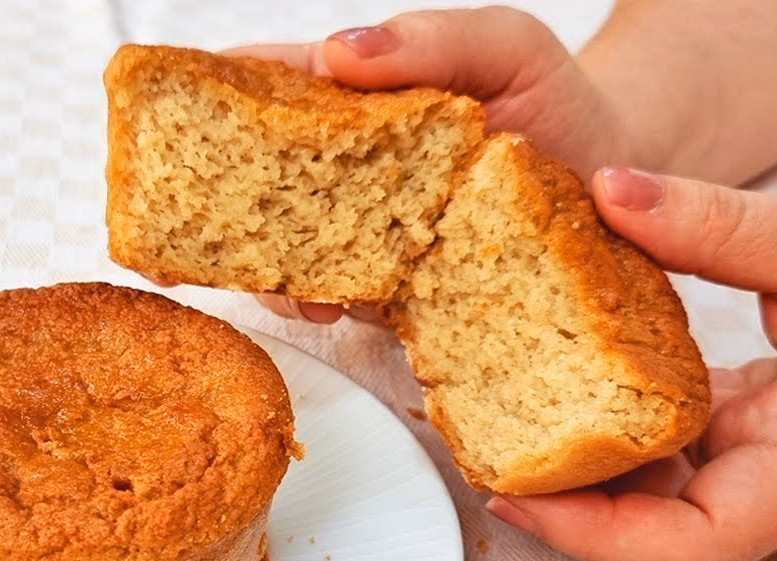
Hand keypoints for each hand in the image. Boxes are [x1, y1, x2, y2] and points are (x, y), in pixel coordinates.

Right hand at [155, 7, 632, 323]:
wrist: (615, 185)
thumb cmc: (556, 102)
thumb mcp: (507, 46)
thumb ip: (430, 40)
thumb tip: (334, 52)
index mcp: (354, 96)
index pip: (260, 86)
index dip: (201, 105)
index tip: (161, 127)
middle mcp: (344, 165)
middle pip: (249, 178)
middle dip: (214, 204)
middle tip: (200, 229)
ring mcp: (360, 228)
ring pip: (279, 246)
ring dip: (267, 265)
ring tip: (296, 280)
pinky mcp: (387, 285)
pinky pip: (331, 295)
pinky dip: (315, 302)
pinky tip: (330, 304)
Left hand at [485, 166, 776, 560]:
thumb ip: (722, 226)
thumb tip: (609, 191)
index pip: (696, 542)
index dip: (597, 539)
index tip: (518, 501)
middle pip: (657, 542)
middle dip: (564, 514)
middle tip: (481, 454)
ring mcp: (762, 480)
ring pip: (656, 512)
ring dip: (579, 482)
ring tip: (501, 427)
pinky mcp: (746, 454)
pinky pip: (668, 471)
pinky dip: (611, 446)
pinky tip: (564, 399)